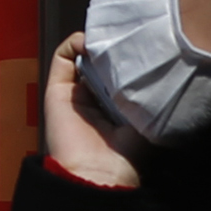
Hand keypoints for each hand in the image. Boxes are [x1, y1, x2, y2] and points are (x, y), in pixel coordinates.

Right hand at [41, 31, 139, 189]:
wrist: (99, 171)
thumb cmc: (129, 153)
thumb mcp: (148, 116)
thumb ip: (149, 93)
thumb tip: (152, 66)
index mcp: (117, 108)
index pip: (120, 73)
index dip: (129, 56)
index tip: (142, 45)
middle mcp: (94, 99)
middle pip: (101, 62)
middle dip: (114, 48)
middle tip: (127, 39)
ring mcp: (74, 94)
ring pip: (82, 56)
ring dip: (96, 43)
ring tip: (110, 39)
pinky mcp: (57, 90)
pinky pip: (62, 57)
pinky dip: (75, 43)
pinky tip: (91, 43)